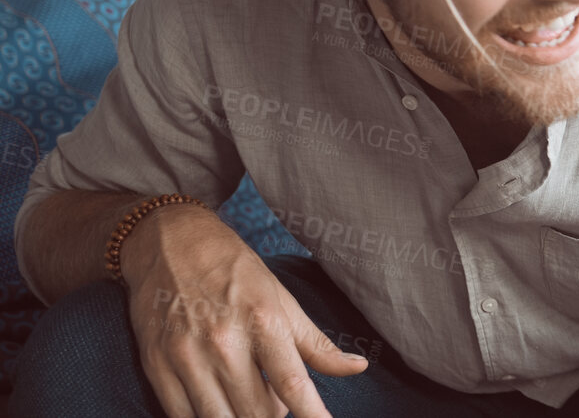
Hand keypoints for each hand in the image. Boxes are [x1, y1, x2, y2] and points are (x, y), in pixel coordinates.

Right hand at [123, 203, 367, 417]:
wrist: (169, 242)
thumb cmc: (235, 271)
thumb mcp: (281, 299)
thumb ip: (316, 343)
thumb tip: (358, 369)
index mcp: (263, 320)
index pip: (293, 384)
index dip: (313, 415)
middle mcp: (224, 341)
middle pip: (257, 413)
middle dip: (274, 417)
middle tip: (278, 401)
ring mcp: (186, 357)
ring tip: (250, 399)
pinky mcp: (156, 368)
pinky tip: (218, 402)